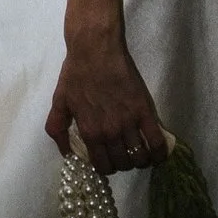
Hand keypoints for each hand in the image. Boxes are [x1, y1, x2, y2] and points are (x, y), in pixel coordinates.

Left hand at [46, 33, 168, 174]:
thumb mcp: (59, 102)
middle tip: (123, 154)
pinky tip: (157, 153)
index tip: (108, 161)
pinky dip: (159, 154)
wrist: (95, 49)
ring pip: (139, 157)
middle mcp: (110, 132)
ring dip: (140, 160)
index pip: (102, 166)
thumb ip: (58, 129)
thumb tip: (66, 153)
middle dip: (122, 164)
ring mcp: (129, 123)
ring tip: (139, 152)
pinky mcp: (144, 111)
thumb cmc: (76, 74)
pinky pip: (157, 142)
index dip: (106, 168)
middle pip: (122, 164)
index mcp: (89, 132)